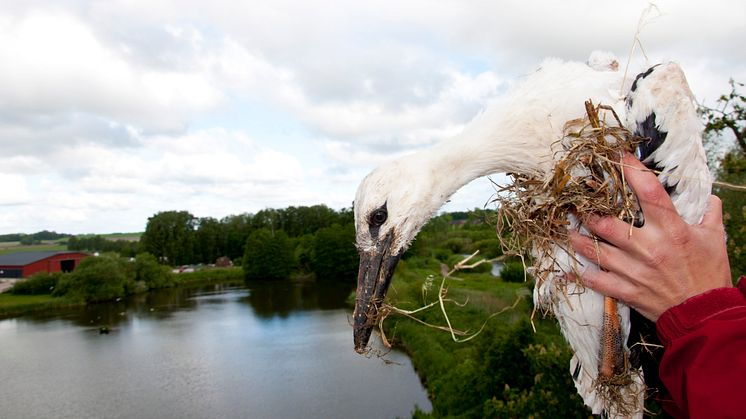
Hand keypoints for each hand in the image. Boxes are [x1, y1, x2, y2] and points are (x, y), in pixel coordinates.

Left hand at [569, 153, 731, 320]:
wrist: (704, 314)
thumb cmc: (710, 274)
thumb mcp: (714, 239)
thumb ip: (709, 214)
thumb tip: (709, 197)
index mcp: (672, 230)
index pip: (649, 192)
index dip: (631, 171)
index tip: (618, 157)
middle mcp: (649, 247)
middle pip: (607, 223)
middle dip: (588, 211)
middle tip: (576, 202)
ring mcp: (635, 270)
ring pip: (595, 250)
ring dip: (578, 239)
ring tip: (569, 230)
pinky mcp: (627, 291)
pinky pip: (597, 280)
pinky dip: (583, 274)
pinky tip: (573, 268)